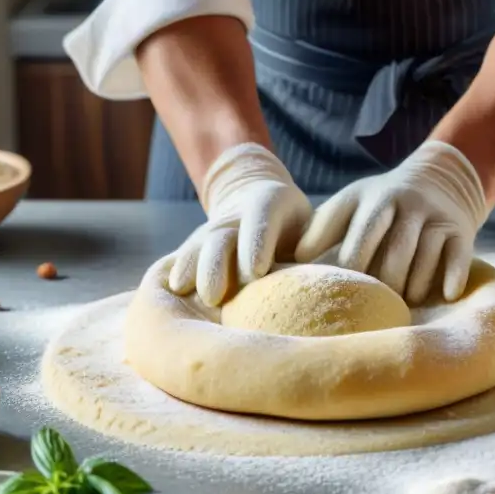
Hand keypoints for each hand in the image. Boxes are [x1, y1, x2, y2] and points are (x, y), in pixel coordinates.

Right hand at [166, 144, 311, 305]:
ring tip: (181, 290)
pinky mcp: (199, 242)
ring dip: (191, 269)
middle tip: (213, 294)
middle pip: (223, 236)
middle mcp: (237, 213)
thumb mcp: (313, 225)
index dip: (257, 243)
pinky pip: (186, 255)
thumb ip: (315, 249)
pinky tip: (168, 289)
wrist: (261, 198)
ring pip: (199, 244)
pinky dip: (177, 270)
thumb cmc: (300, 226)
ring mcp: (215, 227)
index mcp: (272, 201)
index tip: (255, 271)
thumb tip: (326, 287)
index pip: (262, 219)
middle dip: (216, 264)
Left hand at [295, 142, 488, 303]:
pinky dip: (453, 276)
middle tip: (376, 304)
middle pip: (395, 247)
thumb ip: (322, 229)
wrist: (440, 179)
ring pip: (425, 253)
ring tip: (404, 304)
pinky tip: (446, 295)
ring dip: (415, 283)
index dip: (352, 260)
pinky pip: (458, 254)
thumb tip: (293, 260)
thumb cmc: (381, 205)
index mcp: (372, 198)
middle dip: (385, 278)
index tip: (342, 287)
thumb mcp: (351, 204)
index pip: (360, 231)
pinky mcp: (460, 230)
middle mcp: (405, 203)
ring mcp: (434, 216)